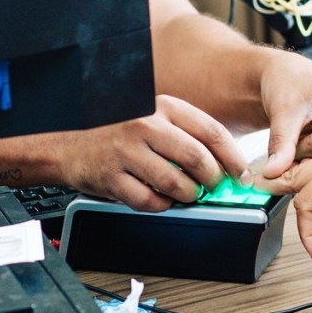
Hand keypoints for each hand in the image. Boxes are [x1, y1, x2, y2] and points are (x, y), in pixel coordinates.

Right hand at [53, 95, 248, 210]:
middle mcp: (145, 126)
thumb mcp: (155, 120)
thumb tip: (227, 163)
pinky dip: (162, 205)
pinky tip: (160, 198)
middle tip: (214, 188)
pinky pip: (150, 201)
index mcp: (162, 107)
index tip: (240, 173)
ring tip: (187, 194)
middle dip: (213, 180)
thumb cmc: (121, 135)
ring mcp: (126, 153)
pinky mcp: (112, 178)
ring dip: (189, 195)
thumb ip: (188, 135)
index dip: (232, 157)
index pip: (211, 132)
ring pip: (176, 184)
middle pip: (198, 159)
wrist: (70, 146)